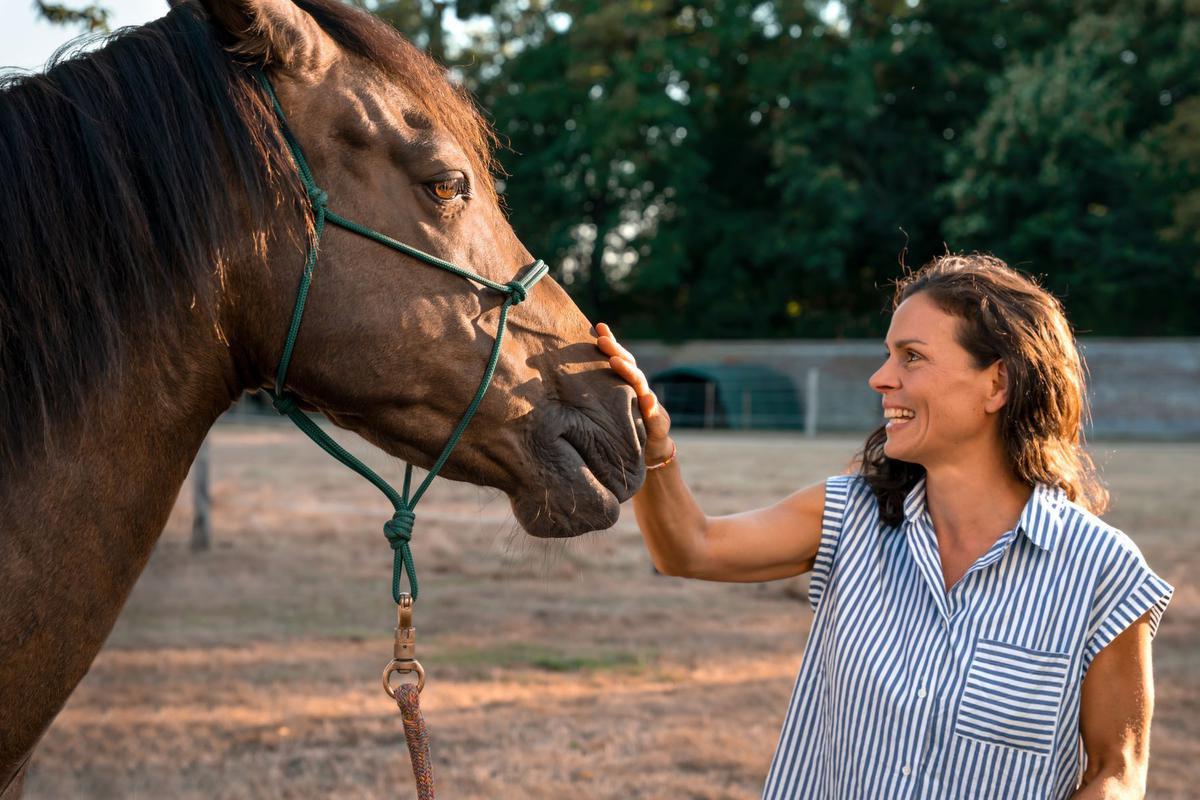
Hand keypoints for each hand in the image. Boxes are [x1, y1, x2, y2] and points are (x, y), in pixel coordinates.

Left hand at [595, 322, 672, 463]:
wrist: (650, 453)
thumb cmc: (624, 427)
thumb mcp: (608, 410)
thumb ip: (596, 394)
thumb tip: (562, 381)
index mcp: (626, 385)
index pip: (619, 359)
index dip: (611, 342)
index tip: (599, 326)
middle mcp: (640, 391)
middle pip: (629, 367)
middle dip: (616, 351)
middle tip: (602, 340)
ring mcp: (650, 406)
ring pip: (641, 386)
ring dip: (629, 373)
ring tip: (616, 362)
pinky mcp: (658, 426)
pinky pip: (656, 417)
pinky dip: (652, 408)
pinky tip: (647, 400)